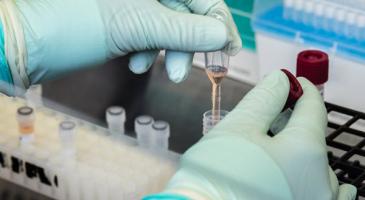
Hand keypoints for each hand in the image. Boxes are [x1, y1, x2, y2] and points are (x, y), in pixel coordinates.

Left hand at [9, 0, 239, 87]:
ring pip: (167, 25)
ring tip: (149, 68)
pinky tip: (136, 63)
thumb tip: (221, 35)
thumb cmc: (72, 21)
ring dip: (165, 50)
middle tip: (181, 72)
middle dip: (185, 43)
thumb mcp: (137, 24)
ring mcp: (133, 1)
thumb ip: (184, 30)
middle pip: (184, 10)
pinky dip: (148, 50)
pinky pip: (149, 33)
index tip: (228, 49)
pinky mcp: (122, 18)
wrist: (27, 42)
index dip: (217, 20)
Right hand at [144, 70, 355, 199]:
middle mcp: (320, 182)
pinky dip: (316, 177)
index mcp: (305, 153)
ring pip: (317, 166)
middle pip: (313, 138)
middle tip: (271, 115)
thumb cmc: (214, 177)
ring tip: (273, 146)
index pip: (313, 109)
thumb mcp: (237, 128)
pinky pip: (324, 192)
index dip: (301, 90)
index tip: (291, 82)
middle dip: (294, 122)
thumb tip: (280, 80)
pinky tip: (310, 175)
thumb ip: (264, 99)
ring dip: (300, 149)